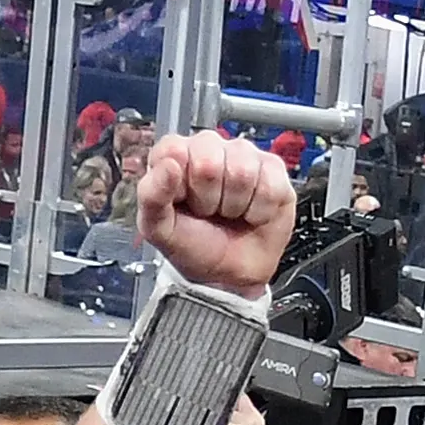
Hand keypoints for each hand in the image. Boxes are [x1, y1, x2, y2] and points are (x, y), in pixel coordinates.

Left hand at [137, 131, 294, 297]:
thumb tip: (167, 165)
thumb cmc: (192, 246)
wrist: (228, 275)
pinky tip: (250, 214)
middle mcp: (209, 149)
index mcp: (173, 156)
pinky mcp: (273, 169)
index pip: (173, 150)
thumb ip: (151, 196)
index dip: (179, 183)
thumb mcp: (158, 229)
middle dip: (207, 198)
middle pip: (210, 160)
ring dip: (233, 205)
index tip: (181, 202)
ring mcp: (243, 155)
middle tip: (206, 212)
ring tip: (227, 213)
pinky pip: (269, 185)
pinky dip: (258, 210)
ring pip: (242, 171)